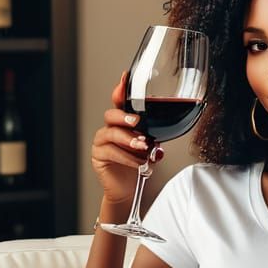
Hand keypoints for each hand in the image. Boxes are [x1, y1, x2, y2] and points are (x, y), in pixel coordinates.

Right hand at [90, 71, 162, 205]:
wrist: (129, 189)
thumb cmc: (139, 165)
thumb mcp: (151, 147)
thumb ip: (155, 136)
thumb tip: (168, 130)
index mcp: (123, 122)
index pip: (120, 102)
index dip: (121, 89)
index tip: (125, 77)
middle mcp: (110, 129)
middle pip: (111, 115)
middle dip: (124, 117)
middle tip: (137, 122)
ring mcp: (102, 142)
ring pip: (111, 134)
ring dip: (129, 141)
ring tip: (143, 148)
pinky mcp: (99, 156)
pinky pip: (111, 152)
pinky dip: (128, 158)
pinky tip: (139, 162)